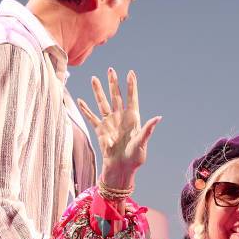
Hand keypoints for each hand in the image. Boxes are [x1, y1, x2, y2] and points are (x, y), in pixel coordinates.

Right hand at [77, 68, 161, 187]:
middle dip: (113, 83)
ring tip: (94, 78)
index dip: (131, 86)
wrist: (121, 168)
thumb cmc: (135, 158)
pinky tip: (80, 100)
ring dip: (98, 91)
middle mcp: (120, 118)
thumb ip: (148, 129)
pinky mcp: (100, 130)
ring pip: (102, 103)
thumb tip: (158, 117)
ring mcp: (109, 123)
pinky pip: (91, 117)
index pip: (132, 99)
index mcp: (133, 119)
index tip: (131, 73)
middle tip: (111, 69)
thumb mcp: (142, 143)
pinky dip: (85, 109)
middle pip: (116, 97)